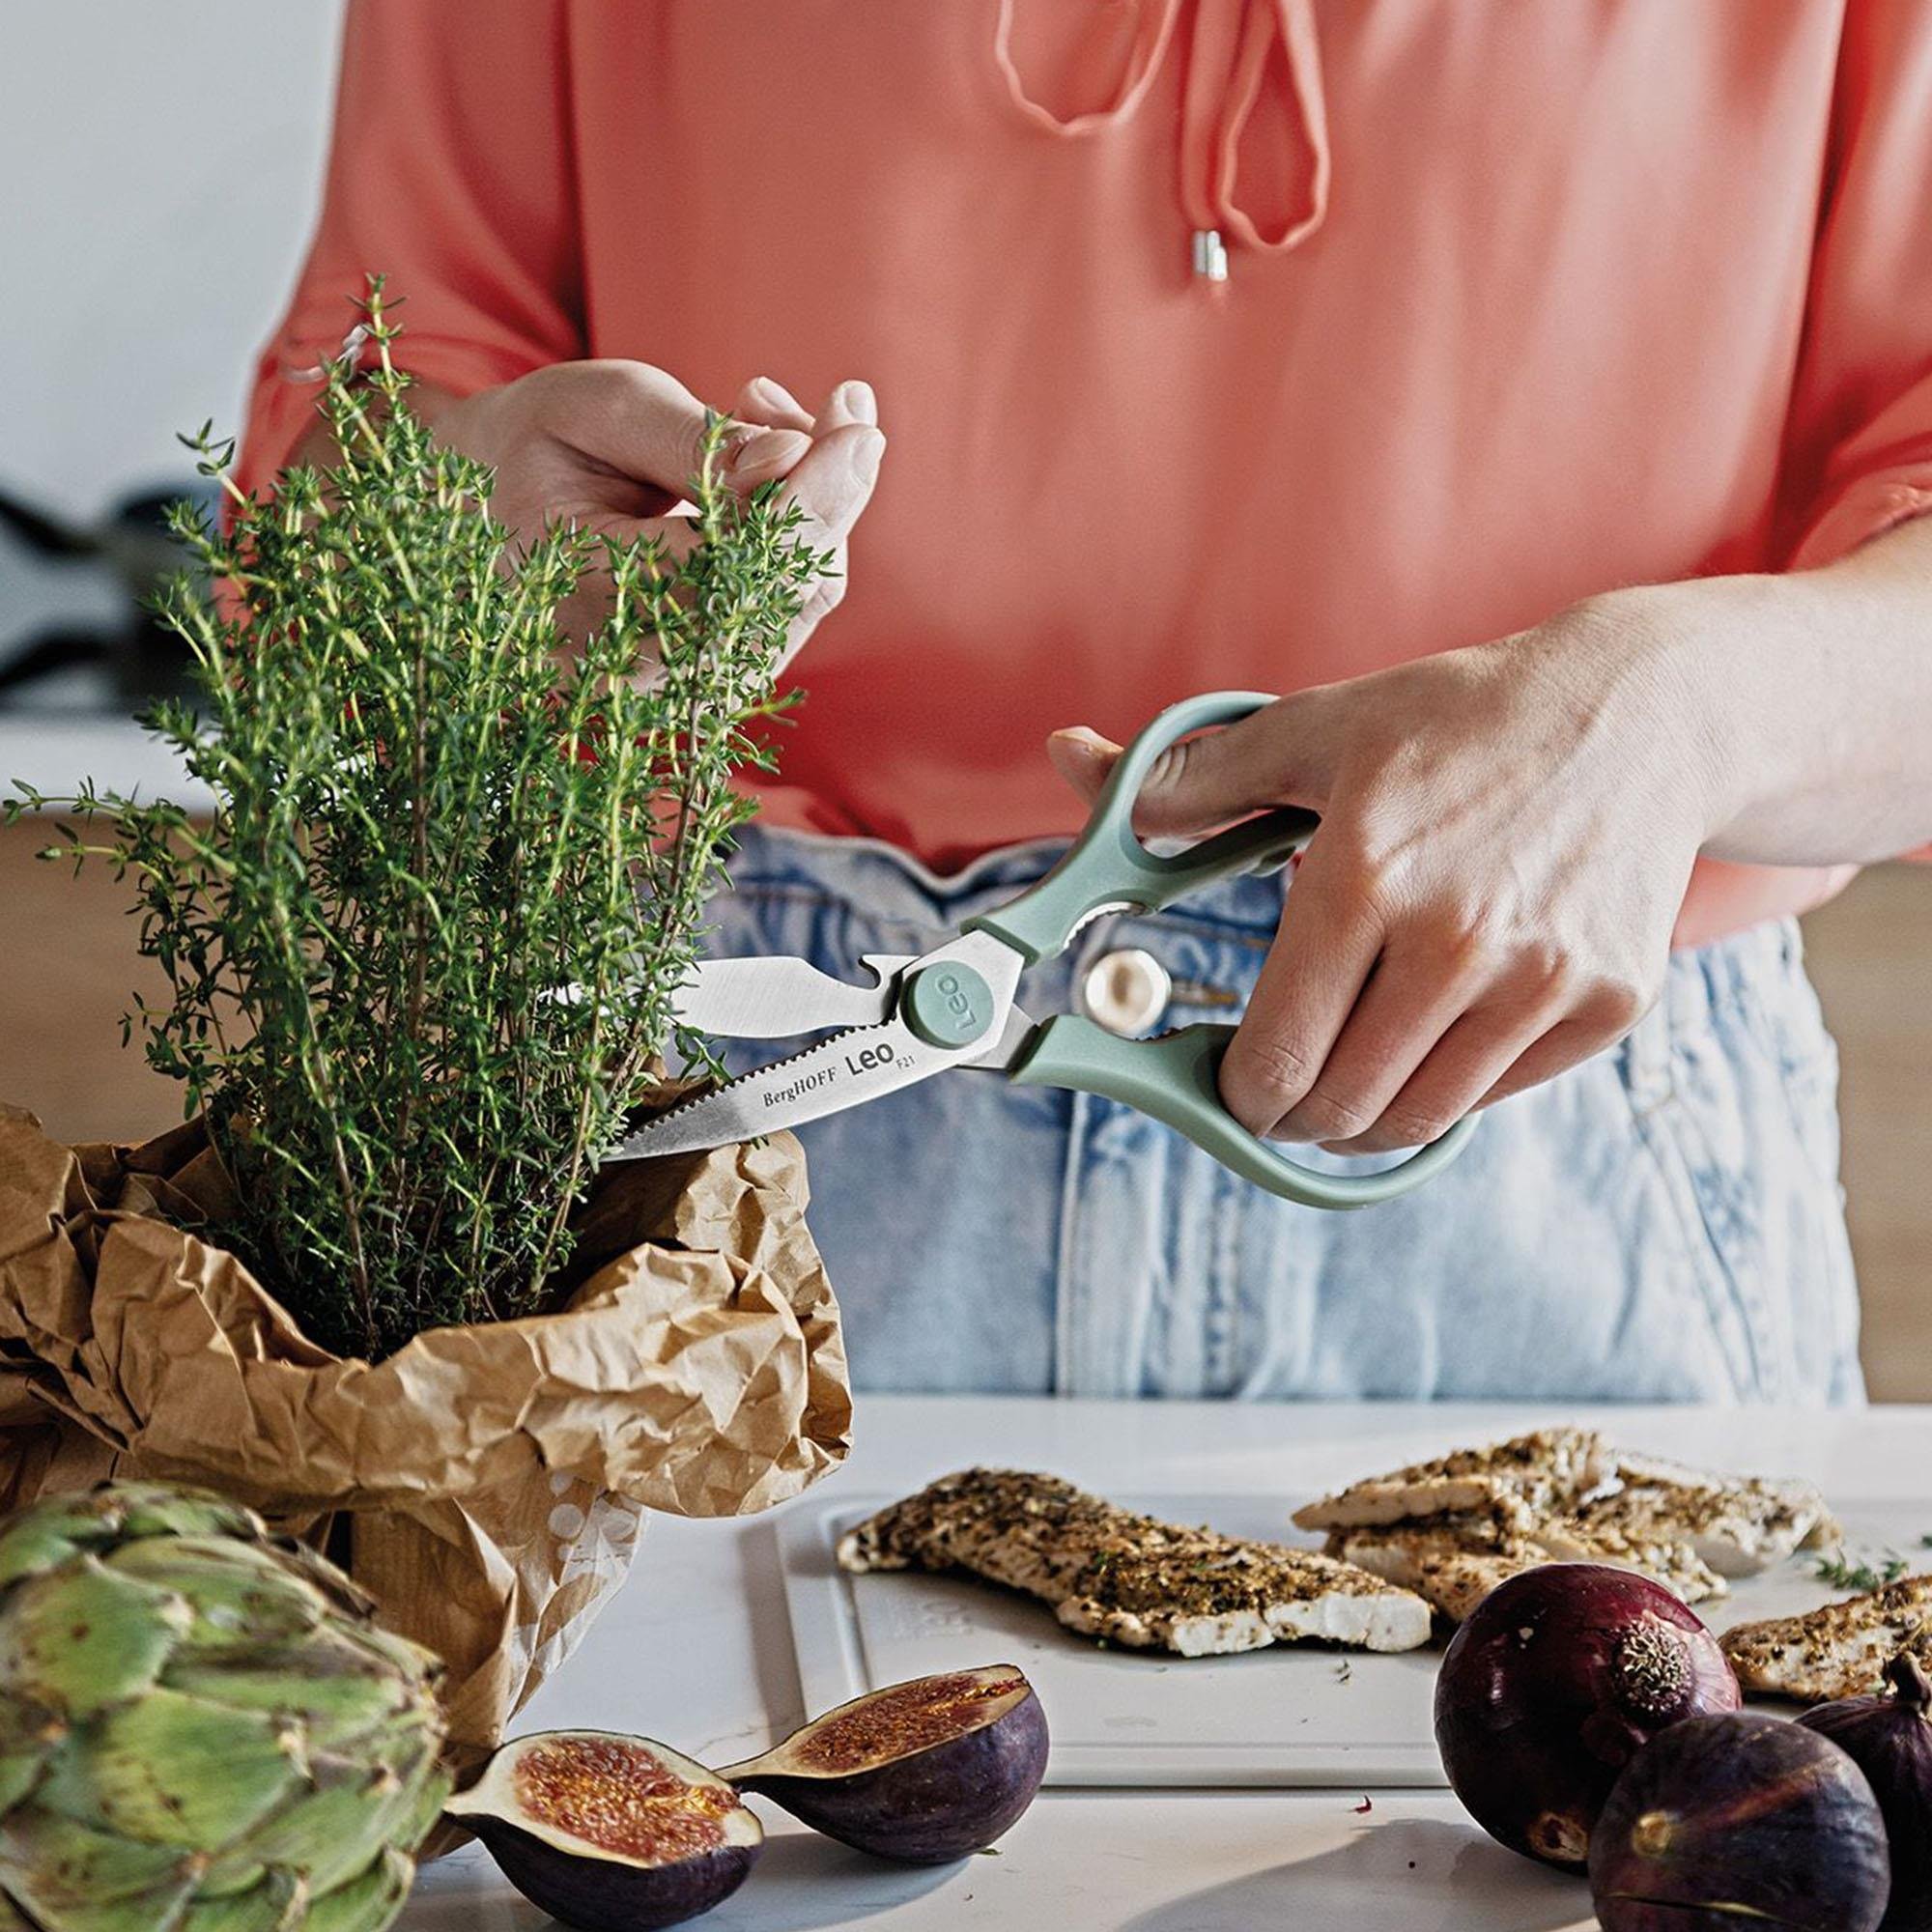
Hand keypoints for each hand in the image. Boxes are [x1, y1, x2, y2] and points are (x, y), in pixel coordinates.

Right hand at [424, 363, 884, 651]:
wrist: (488, 506)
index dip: (805, 500)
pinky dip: (803, 536)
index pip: (727, 565)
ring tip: (777, 418)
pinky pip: (787, 608)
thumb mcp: (597, 411)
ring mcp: (675, 688)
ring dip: (820, 509)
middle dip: (830, 493)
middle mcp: (632, 669)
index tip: (857, 425)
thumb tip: (791, 457)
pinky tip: (778, 468)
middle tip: (846, 405)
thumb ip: (693, 441)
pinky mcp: (708, 677)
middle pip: (778, 595)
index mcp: (583, 596)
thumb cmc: (538, 445)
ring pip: (795, 604)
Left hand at [1049, 595, 1723, 1150]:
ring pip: (1416, 1119)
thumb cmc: (1452, 723)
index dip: (1238, 1092)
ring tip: (1352, 1072)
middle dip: (1293, 1114)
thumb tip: (1070, 764)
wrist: (1637, 717)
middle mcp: (1457, 937)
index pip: (1276, 1057)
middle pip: (1339, 1109)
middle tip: (1287, 1086)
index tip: (1234, 1080)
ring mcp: (1541, 976)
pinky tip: (1438, 1031)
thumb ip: (1187, 778)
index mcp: (1363, 875)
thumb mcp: (1314, 731)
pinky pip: (1497, 1095)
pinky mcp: (1607, 1001)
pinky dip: (1452, 1086)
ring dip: (1366, 1116)